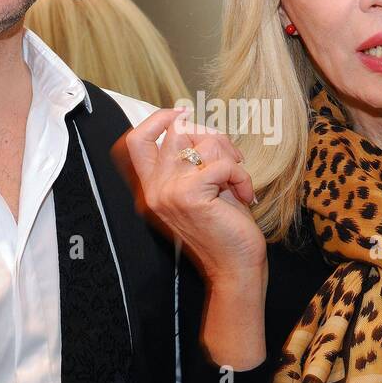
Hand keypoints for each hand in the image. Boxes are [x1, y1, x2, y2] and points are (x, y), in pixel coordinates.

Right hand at [116, 107, 266, 285]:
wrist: (234, 268)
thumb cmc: (223, 229)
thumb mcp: (202, 188)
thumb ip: (192, 160)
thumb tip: (196, 126)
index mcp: (153, 187)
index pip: (135, 140)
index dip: (157, 119)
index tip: (182, 114)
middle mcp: (154, 189)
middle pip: (178, 132)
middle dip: (211, 136)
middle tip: (230, 159)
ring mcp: (169, 192)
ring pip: (203, 142)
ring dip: (230, 156)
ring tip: (237, 179)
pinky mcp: (189, 195)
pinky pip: (222, 163)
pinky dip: (241, 175)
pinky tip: (246, 194)